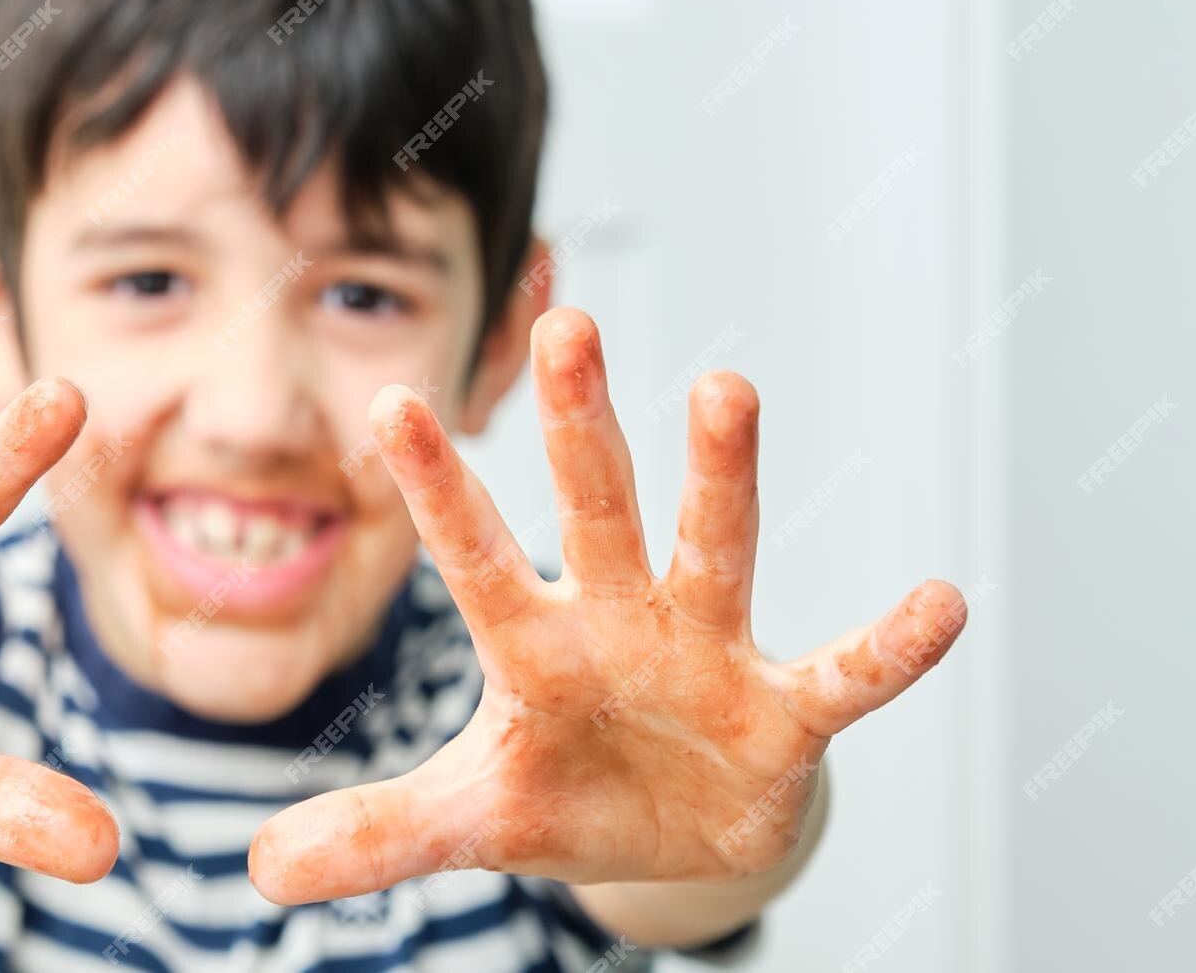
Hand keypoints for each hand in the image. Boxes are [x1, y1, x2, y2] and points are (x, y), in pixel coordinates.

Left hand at [249, 307, 964, 902]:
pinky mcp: (785, 711)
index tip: (389, 400)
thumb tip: (255, 869)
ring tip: (726, 387)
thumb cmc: (568, 791)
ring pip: (714, 548)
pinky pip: (843, 674)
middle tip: (565, 326)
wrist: (679, 837)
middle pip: (596, 509)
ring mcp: (708, 654)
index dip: (436, 486)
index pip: (472, 554)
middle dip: (581, 426)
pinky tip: (941, 604)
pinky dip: (889, 648)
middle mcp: (620, 620)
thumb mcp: (469, 819)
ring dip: (720, 477)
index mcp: (534, 642)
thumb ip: (374, 834)